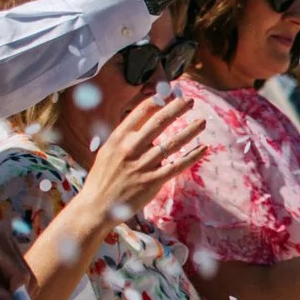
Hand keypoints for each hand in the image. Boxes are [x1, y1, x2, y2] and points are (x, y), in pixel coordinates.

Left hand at [0, 227, 31, 299]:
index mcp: (1, 244)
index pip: (21, 275)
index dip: (16, 295)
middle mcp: (10, 246)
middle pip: (25, 278)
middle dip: (14, 296)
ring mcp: (10, 254)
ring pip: (22, 282)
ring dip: (10, 296)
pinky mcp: (7, 263)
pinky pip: (15, 282)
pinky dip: (6, 293)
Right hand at [73, 92, 208, 224]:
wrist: (96, 205)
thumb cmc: (104, 177)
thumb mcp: (108, 151)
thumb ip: (125, 137)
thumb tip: (144, 122)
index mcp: (118, 138)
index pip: (140, 113)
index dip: (157, 101)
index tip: (171, 94)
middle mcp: (130, 149)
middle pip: (159, 123)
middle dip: (177, 109)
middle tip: (190, 100)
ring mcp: (143, 165)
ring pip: (172, 143)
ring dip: (190, 131)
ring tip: (203, 122)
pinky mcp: (153, 181)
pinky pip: (177, 165)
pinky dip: (192, 156)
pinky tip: (203, 148)